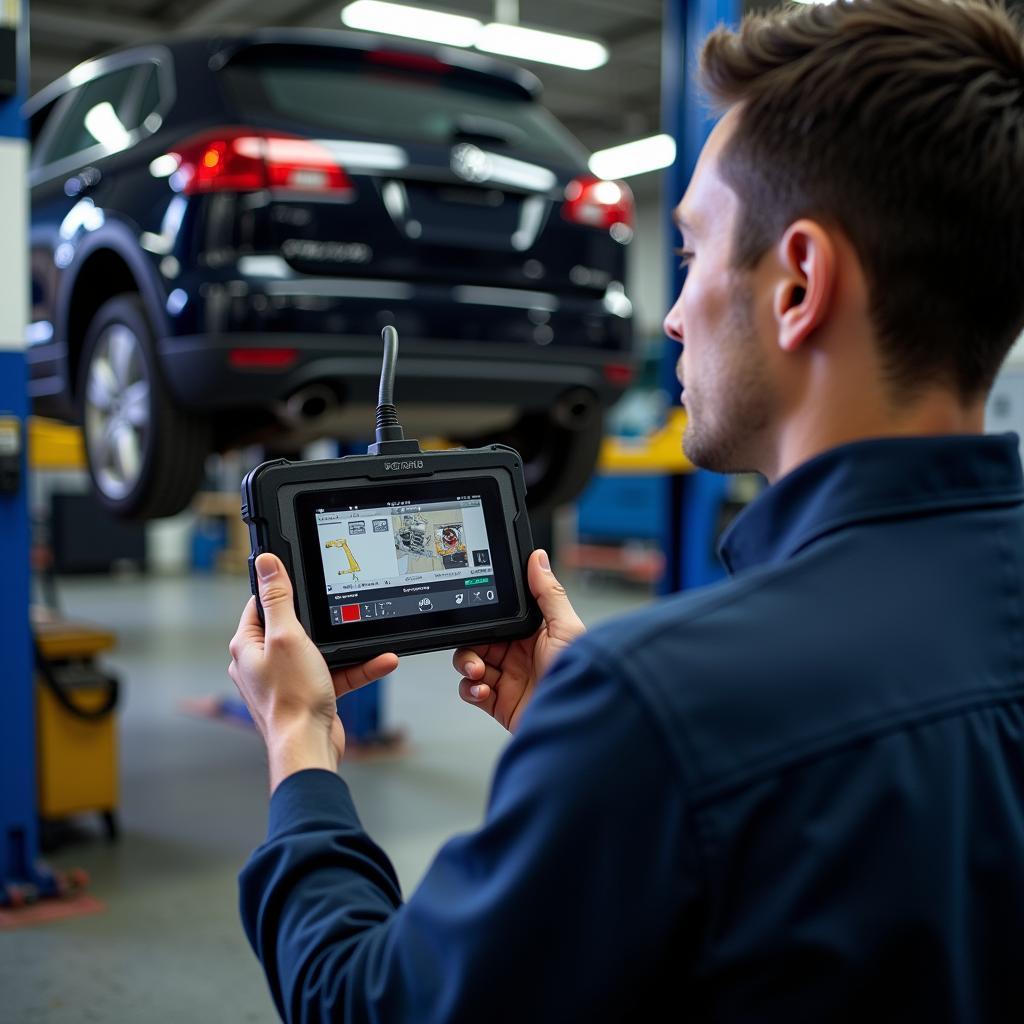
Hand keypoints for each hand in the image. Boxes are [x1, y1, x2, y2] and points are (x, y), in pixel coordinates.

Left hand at [228, 552, 397, 789]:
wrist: (308, 747)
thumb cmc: (292, 698)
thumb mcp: (288, 636)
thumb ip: (279, 599)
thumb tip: (267, 563)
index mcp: (248, 646)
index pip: (261, 605)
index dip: (282, 589)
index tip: (304, 578)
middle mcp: (263, 664)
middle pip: (293, 627)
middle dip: (322, 620)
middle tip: (340, 609)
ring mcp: (286, 681)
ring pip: (320, 652)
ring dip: (348, 647)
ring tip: (370, 639)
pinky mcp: (309, 695)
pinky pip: (335, 674)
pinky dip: (357, 668)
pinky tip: (381, 661)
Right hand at [453, 549, 583, 732]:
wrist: (576, 727)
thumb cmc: (579, 677)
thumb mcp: (566, 628)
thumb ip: (548, 594)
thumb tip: (538, 559)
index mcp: (534, 634)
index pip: (500, 617)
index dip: (486, 615)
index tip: (476, 613)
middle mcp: (520, 655)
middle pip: (479, 640)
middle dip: (471, 644)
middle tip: (477, 654)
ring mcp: (509, 679)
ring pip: (470, 663)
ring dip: (467, 665)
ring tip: (479, 673)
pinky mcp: (500, 703)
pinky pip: (472, 690)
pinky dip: (471, 689)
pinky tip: (483, 690)